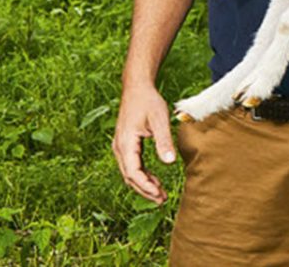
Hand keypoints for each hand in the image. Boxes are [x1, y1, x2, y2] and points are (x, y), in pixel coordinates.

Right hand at [111, 81, 175, 203]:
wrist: (137, 88)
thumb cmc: (148, 101)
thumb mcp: (160, 120)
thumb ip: (164, 141)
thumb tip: (169, 162)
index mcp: (125, 143)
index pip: (132, 172)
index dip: (145, 186)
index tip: (159, 195)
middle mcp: (119, 147)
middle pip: (129, 176)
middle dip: (145, 190)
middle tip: (162, 200)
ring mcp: (121, 147)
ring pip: (130, 173)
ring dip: (144, 185)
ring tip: (160, 195)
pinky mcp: (126, 145)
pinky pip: (132, 165)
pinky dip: (143, 175)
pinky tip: (155, 181)